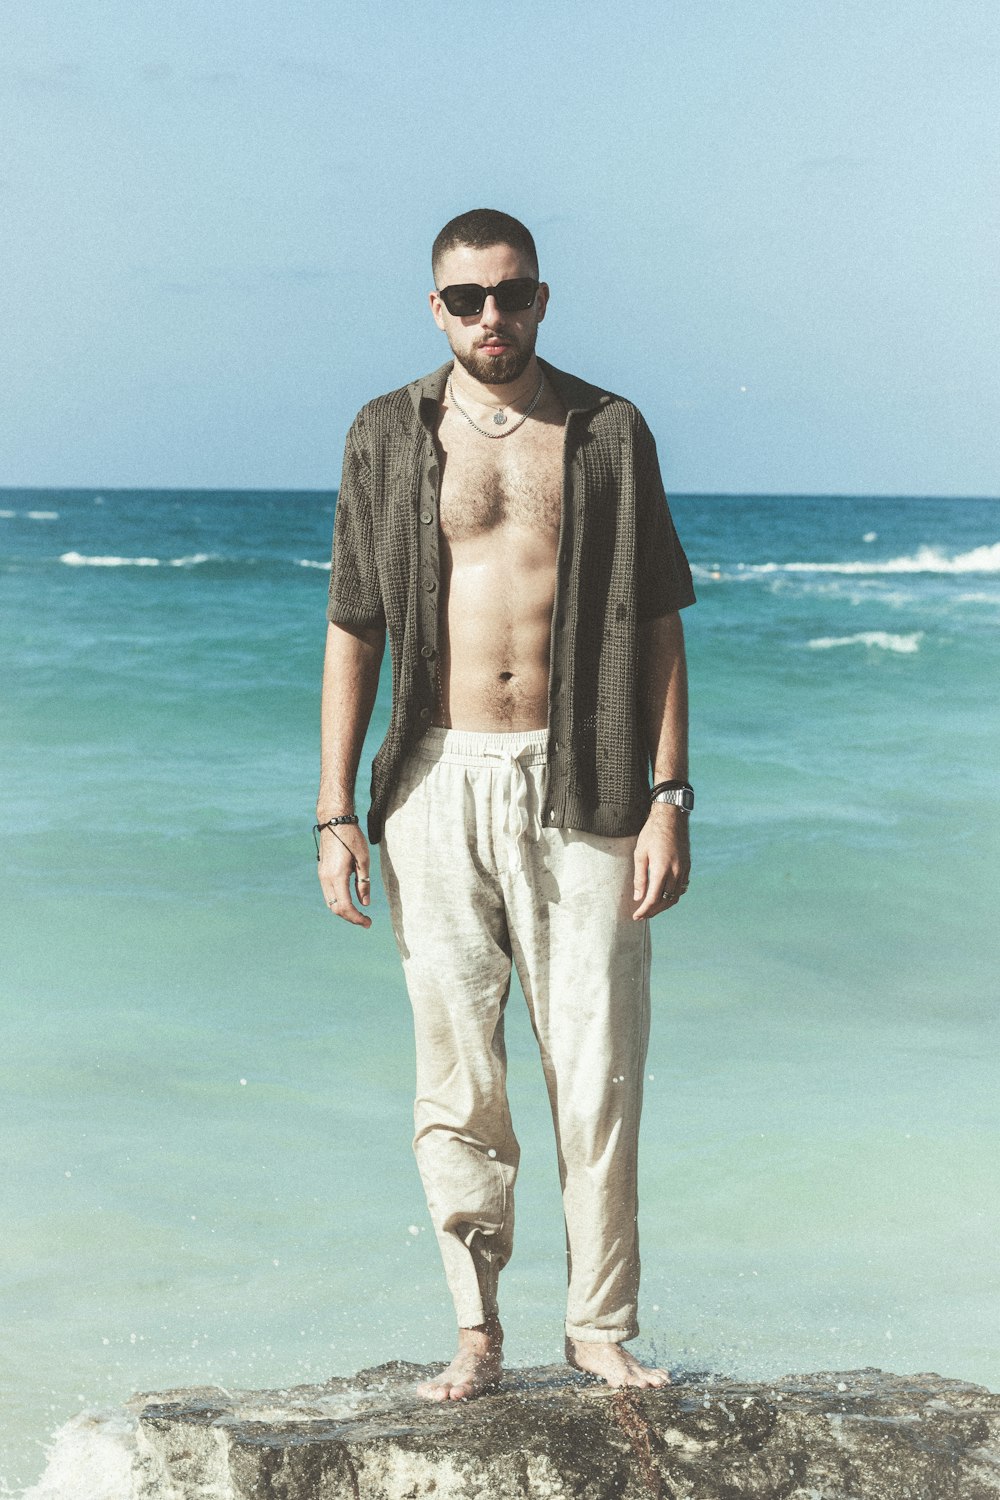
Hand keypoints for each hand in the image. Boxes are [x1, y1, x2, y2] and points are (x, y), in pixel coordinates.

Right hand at [317, 819, 372, 927]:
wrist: (335, 821)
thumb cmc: (352, 837)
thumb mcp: (364, 860)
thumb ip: (363, 883)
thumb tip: (365, 903)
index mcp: (337, 876)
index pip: (345, 907)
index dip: (357, 918)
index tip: (368, 922)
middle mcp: (326, 878)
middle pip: (335, 908)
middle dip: (351, 918)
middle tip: (366, 921)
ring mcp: (322, 875)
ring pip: (330, 903)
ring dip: (344, 911)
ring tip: (359, 913)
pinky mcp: (322, 872)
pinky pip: (328, 894)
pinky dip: (339, 902)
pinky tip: (351, 900)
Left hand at [632, 804, 690, 920]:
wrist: (672, 817)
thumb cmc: (651, 833)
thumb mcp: (640, 854)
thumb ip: (640, 877)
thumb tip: (638, 897)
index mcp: (662, 869)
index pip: (654, 899)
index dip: (644, 910)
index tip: (636, 916)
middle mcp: (676, 872)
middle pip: (665, 901)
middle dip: (653, 911)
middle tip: (641, 915)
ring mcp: (684, 869)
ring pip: (675, 896)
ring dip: (664, 905)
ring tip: (651, 908)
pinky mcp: (687, 866)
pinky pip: (681, 887)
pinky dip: (672, 895)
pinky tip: (664, 895)